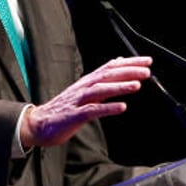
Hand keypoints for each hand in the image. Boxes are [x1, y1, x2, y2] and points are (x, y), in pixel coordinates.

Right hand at [21, 56, 152, 147]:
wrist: (38, 124)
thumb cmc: (64, 109)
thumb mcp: (84, 89)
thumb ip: (102, 77)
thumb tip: (117, 61)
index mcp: (88, 82)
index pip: (110, 67)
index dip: (129, 63)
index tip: (147, 61)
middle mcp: (83, 88)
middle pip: (107, 75)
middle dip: (128, 72)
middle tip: (147, 71)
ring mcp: (78, 101)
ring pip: (100, 90)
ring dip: (119, 87)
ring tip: (137, 86)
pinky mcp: (74, 116)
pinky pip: (92, 110)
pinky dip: (107, 108)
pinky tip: (121, 108)